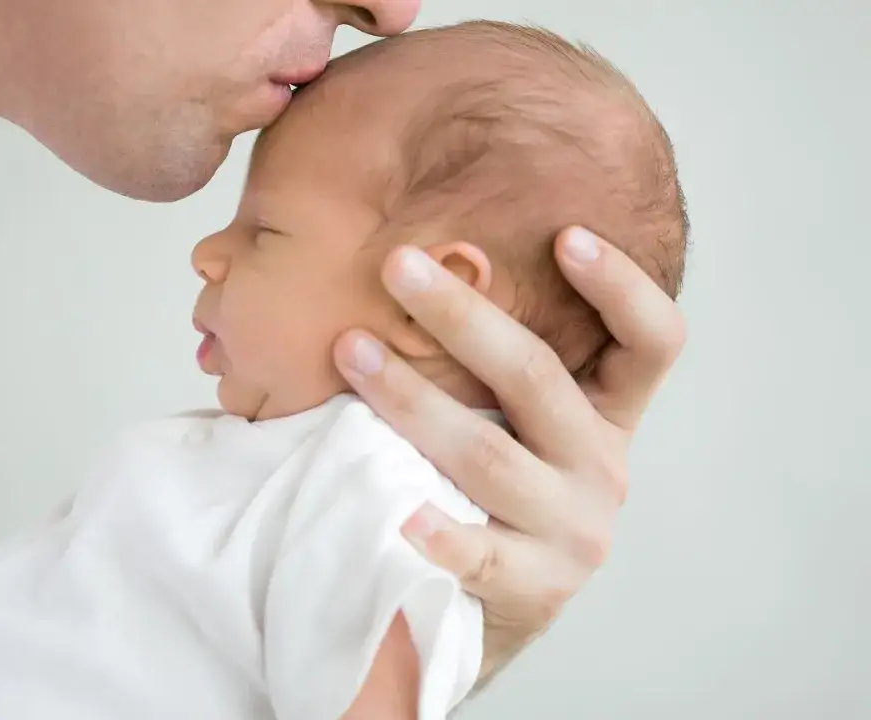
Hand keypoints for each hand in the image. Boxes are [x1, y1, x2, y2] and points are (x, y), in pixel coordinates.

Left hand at [332, 227, 684, 687]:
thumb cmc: (491, 490)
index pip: (652, 343)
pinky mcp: (532, 588)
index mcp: (607, 416)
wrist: (492, 608)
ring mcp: (571, 532)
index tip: (566, 234)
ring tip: (351, 352)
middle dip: (462, 316)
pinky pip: (481, 555)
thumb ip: (495, 363)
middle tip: (397, 265)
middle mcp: (601, 468)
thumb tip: (416, 254)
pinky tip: (402, 514)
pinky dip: (442, 533)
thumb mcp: (515, 422)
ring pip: (490, 455)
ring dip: (414, 400)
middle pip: (538, 379)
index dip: (622, 288)